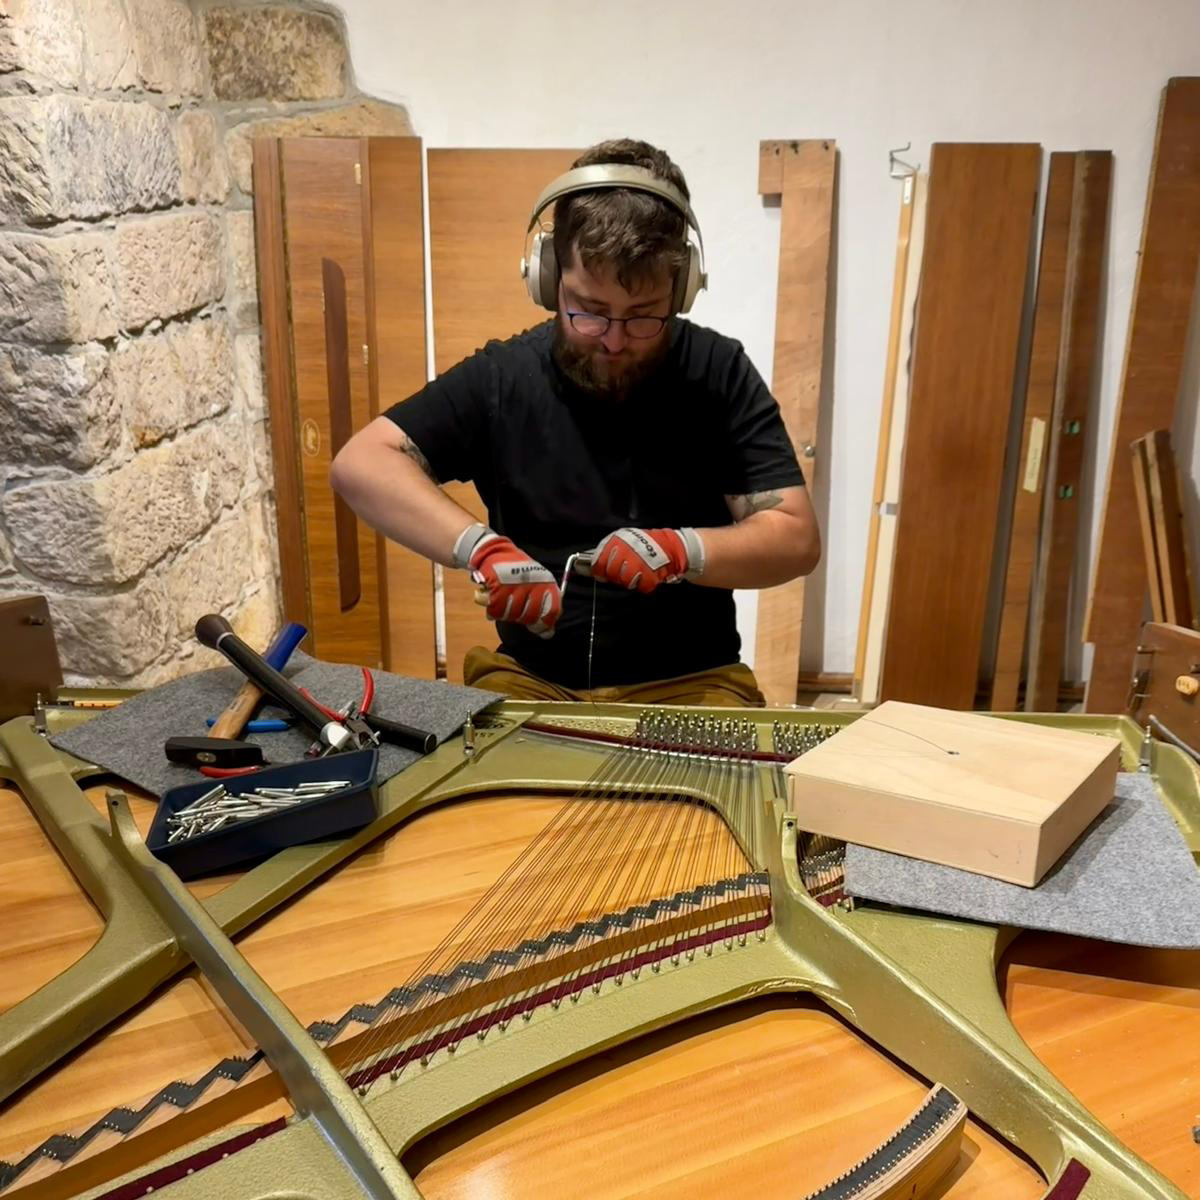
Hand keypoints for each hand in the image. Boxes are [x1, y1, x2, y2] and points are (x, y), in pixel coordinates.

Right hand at [468, 534, 560, 637]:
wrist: (496, 551)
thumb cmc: (518, 572)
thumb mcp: (537, 584)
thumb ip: (544, 607)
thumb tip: (548, 633)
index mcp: (546, 582)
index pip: (552, 610)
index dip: (545, 623)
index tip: (537, 628)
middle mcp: (533, 582)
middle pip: (530, 615)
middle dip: (521, 618)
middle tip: (514, 611)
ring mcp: (515, 583)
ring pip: (512, 614)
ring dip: (505, 613)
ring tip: (502, 604)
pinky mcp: (497, 584)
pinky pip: (495, 608)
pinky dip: (492, 609)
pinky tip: (492, 601)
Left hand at [585, 527, 703, 593]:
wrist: (671, 545)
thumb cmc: (644, 543)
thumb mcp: (623, 539)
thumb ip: (608, 550)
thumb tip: (595, 567)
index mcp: (616, 541)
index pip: (598, 562)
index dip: (600, 570)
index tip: (602, 574)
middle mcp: (625, 551)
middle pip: (611, 573)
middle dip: (616, 576)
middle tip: (624, 573)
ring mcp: (637, 563)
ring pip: (624, 581)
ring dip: (630, 581)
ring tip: (637, 574)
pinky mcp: (649, 574)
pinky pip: (641, 586)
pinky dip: (644, 585)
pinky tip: (647, 577)